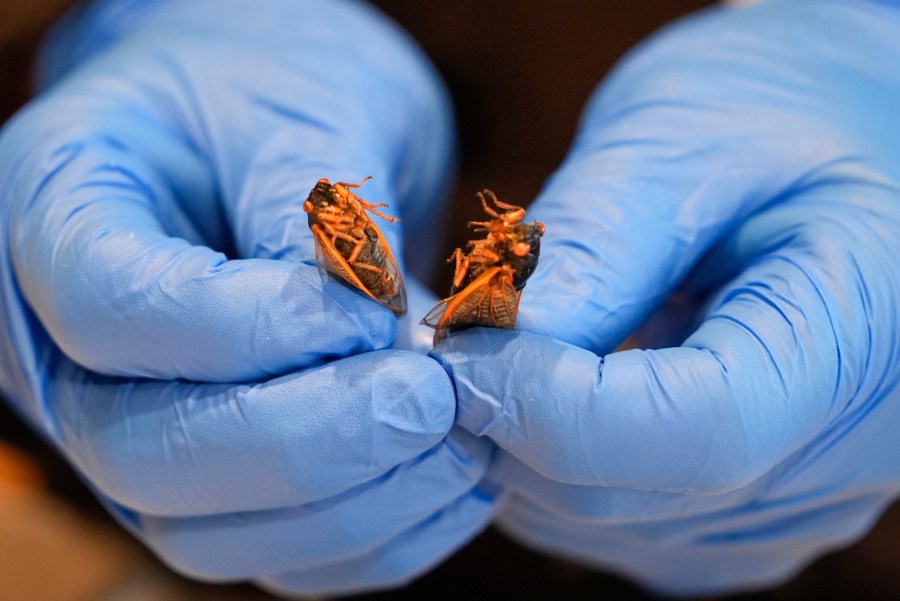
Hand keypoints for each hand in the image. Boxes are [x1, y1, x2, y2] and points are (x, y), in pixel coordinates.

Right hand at [0, 0, 492, 593]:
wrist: (271, 129)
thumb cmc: (274, 92)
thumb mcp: (300, 111)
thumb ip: (324, 221)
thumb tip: (368, 339)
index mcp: (54, 213)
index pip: (112, 307)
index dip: (247, 327)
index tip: (369, 313)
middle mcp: (65, 347)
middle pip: (145, 450)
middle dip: (308, 441)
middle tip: (431, 401)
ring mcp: (134, 425)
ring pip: (207, 530)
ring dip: (352, 505)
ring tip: (463, 442)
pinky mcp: (211, 478)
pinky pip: (274, 551)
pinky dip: (373, 535)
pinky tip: (454, 481)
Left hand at [432, 1, 899, 594]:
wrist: (836, 162)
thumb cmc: (776, 122)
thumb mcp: (693, 140)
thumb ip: (599, 241)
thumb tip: (488, 338)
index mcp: (862, 341)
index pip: (697, 430)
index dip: (552, 400)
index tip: (458, 344)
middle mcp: (836, 459)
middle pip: (626, 490)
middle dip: (509, 418)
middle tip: (454, 334)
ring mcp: (779, 506)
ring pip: (592, 519)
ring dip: (515, 440)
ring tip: (508, 343)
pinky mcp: (724, 520)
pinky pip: (598, 521)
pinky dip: (541, 460)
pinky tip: (551, 379)